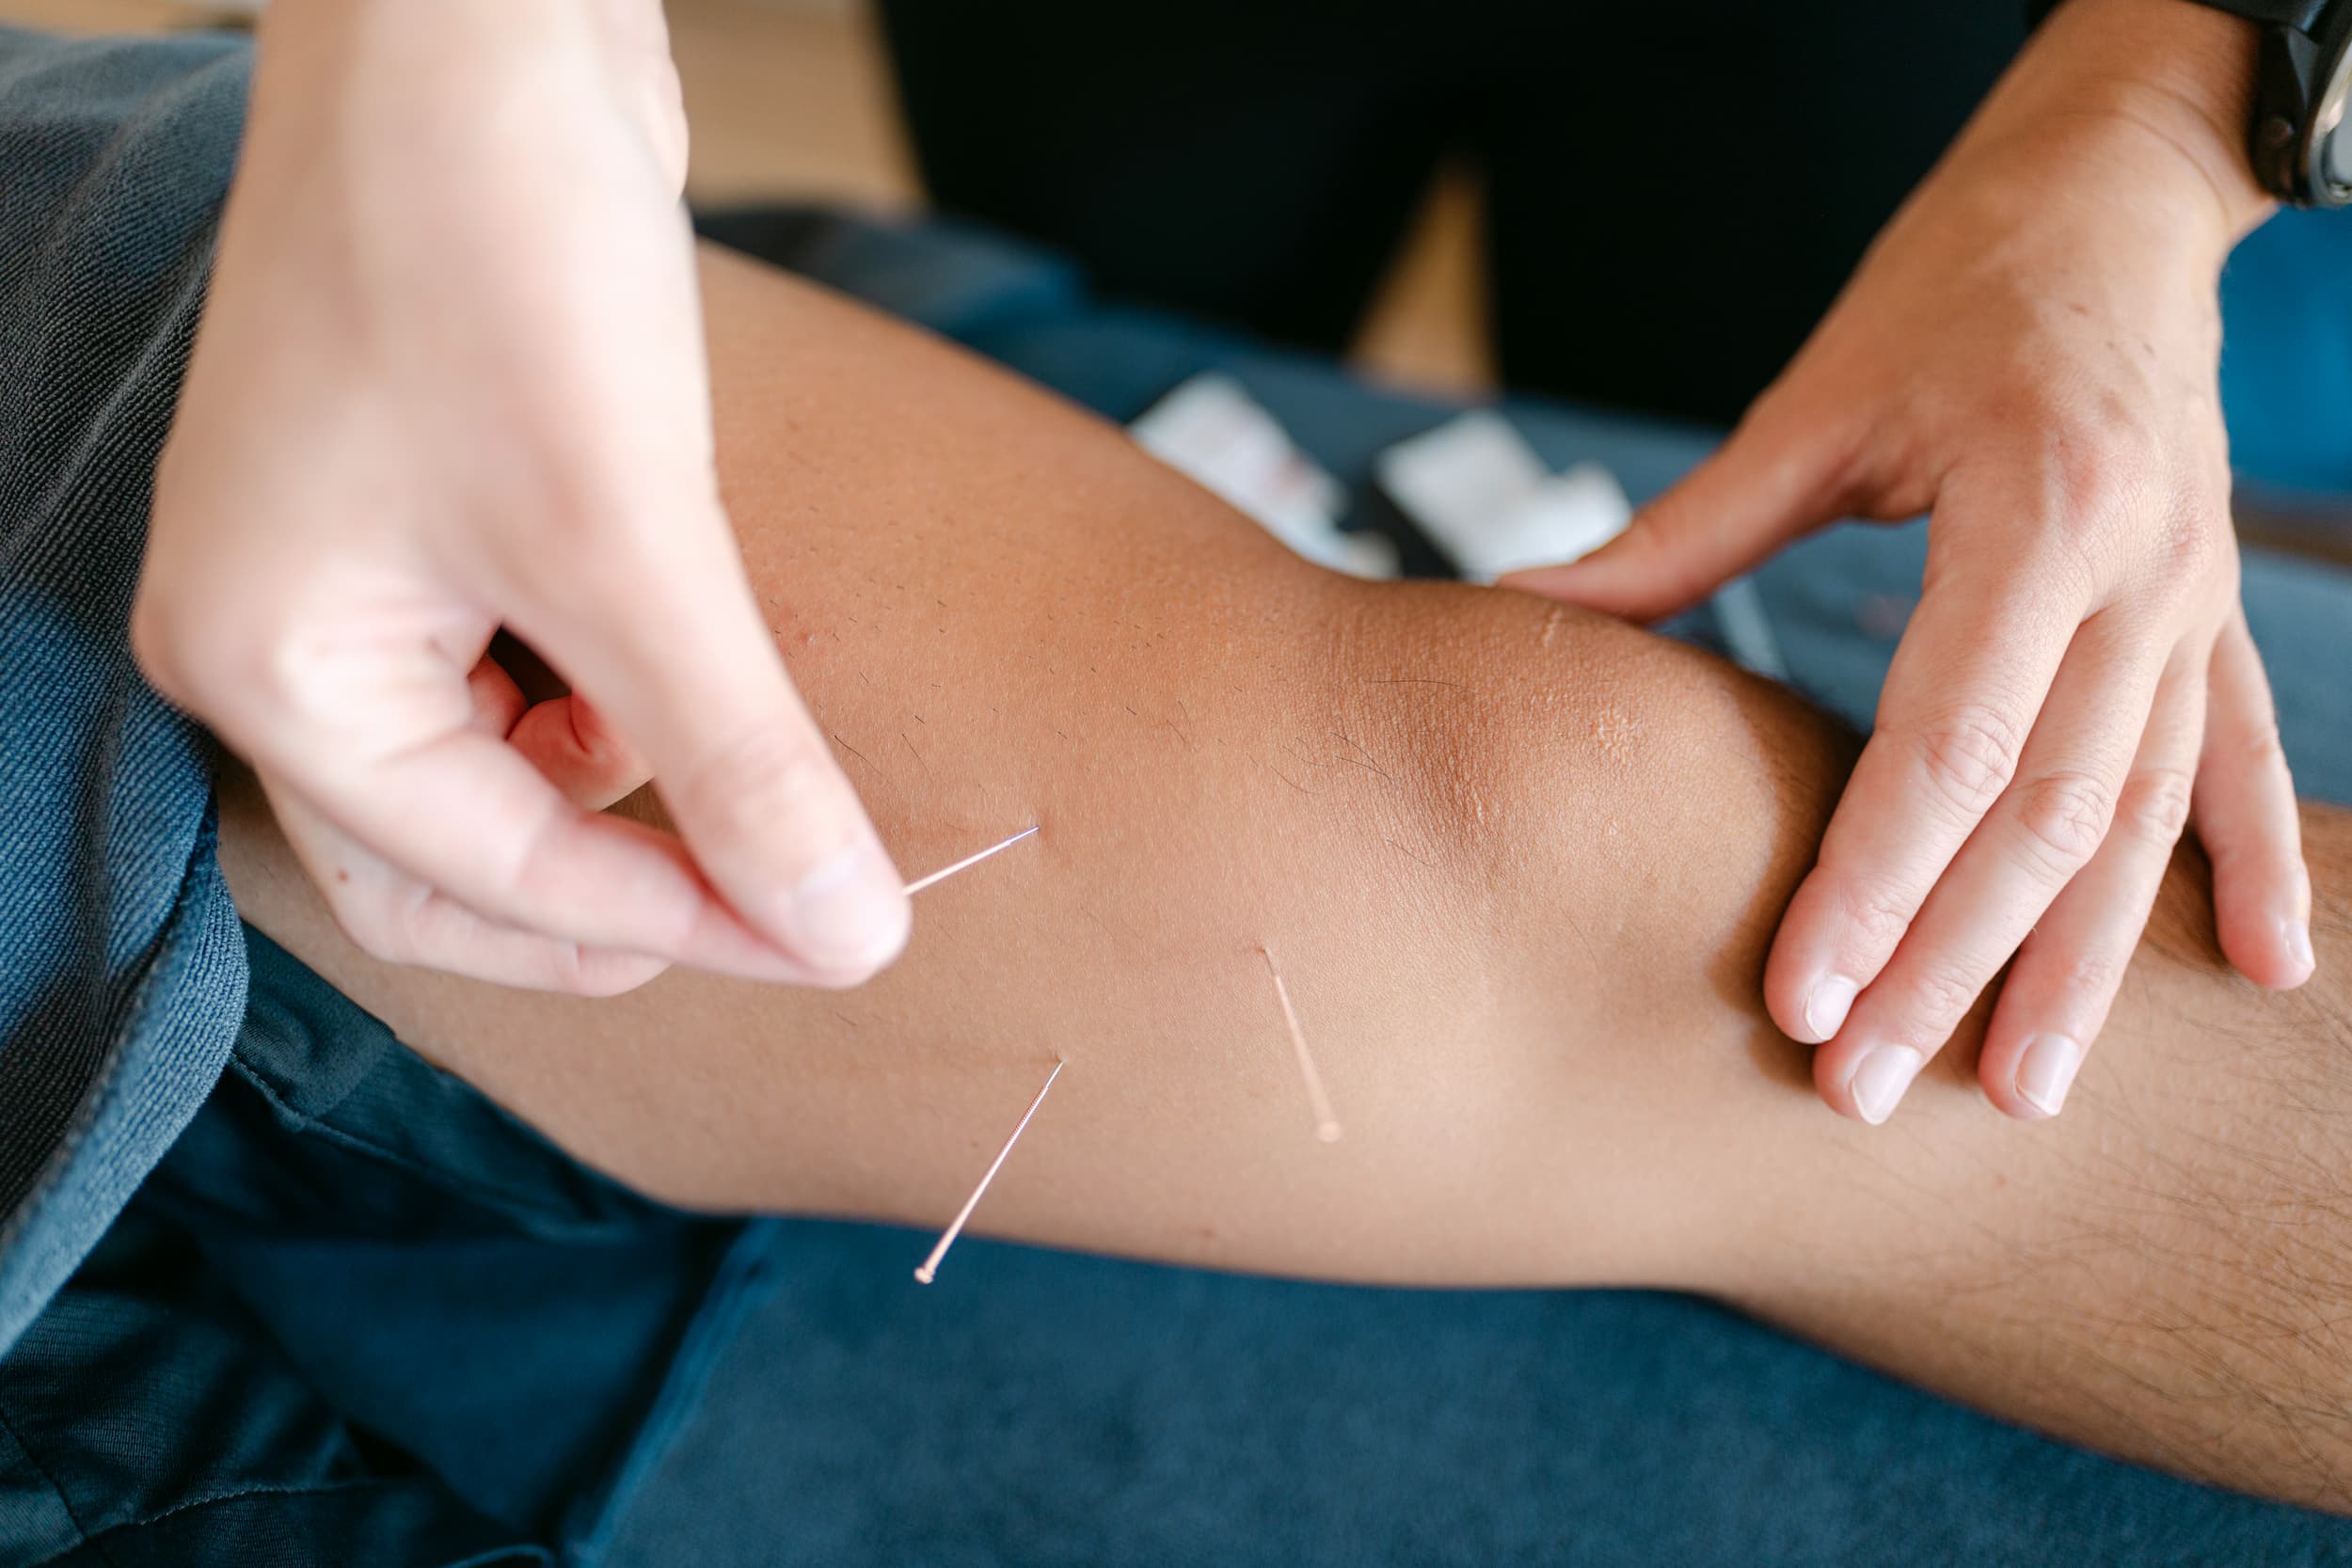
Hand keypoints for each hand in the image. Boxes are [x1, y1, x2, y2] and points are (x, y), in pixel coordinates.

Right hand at [135, 0, 908, 993]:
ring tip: (747, 771)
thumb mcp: (631, 542)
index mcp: (274, 670)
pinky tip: (690, 670)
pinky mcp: (427, 507)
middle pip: (455, 863)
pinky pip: (516, 667)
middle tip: (780, 910)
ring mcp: (348, 568)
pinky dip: (611, 699)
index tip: (833, 941)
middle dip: (619, 893)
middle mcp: (283, 634)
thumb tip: (847, 934)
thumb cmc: (503, 254)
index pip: (482, 881)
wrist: (477, 18)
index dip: (673, 925)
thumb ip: (738, 758)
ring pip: (493, 769)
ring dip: (623, 796)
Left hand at [1504, 0, 2312, 1120]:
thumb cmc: (1957, 285)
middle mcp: (2138, 570)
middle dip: (1953, 965)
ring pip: (2143, 817)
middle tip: (1866, 1089)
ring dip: (2083, 963)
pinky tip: (2270, 968)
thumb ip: (1688, 531)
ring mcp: (2193, 597)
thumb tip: (1529, 610)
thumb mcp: (1819, 399)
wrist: (2112, 200)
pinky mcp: (2212, 607)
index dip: (1874, 883)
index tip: (1805, 995)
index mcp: (2036, 510)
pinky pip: (2242, 755)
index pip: (1951, 745)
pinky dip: (2257, 860)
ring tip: (2019, 1092)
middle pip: (2045, 814)